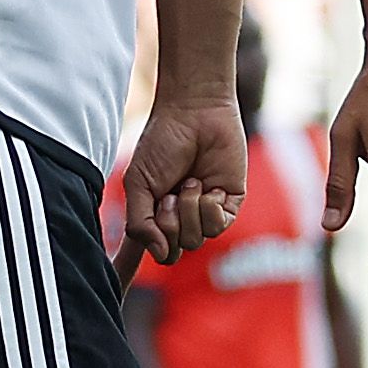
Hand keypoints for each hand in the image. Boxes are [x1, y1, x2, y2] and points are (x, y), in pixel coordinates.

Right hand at [115, 91, 248, 262]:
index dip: (147, 251)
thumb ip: (140, 223)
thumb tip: (160, 254)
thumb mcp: (138, 183)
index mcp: (156, 215)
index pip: (156, 250)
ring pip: (196, 240)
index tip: (140, 238)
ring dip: (189, 210)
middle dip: (169, 222)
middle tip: (170, 192)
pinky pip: (218, 226)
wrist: (194, 113)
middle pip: (175, 250)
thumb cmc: (162, 143)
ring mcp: (206, 211)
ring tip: (190, 182)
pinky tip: (209, 187)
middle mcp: (181, 217)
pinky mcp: (229, 203)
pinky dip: (210, 208)